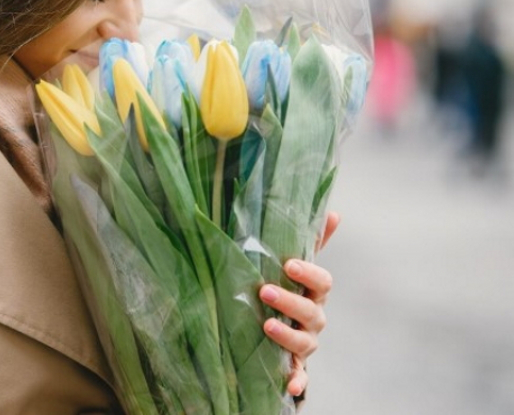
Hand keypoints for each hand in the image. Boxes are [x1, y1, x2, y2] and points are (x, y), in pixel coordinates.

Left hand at [258, 211, 340, 398]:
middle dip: (290, 301)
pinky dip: (296, 382)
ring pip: (305, 342)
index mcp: (314, 294)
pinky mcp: (295, 367)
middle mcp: (314, 319)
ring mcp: (306, 344)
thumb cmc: (289, 291)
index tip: (288, 264)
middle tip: (265, 290)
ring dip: (288, 335)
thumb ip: (312, 242)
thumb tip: (335, 212)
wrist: (281, 332)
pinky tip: (289, 387)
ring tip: (266, 326)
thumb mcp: (297, 269)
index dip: (308, 274)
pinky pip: (299, 377)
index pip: (322, 282)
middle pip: (312, 312)